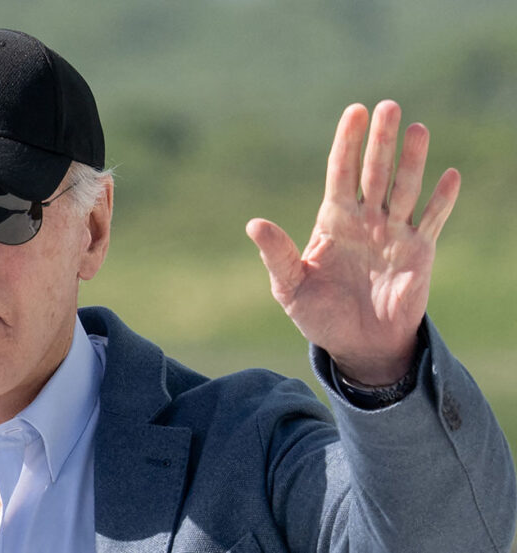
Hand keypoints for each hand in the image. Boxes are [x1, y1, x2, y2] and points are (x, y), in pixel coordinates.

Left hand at [246, 100, 459, 384]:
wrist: (357, 345)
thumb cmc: (319, 315)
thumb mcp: (290, 287)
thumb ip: (277, 254)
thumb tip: (254, 224)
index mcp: (333, 221)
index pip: (341, 173)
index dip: (347, 143)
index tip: (354, 112)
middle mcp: (365, 220)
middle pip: (375, 172)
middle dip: (380, 140)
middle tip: (388, 106)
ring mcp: (393, 233)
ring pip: (405, 188)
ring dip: (412, 160)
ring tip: (417, 129)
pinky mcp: (418, 252)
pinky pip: (432, 220)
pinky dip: (441, 199)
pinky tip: (449, 175)